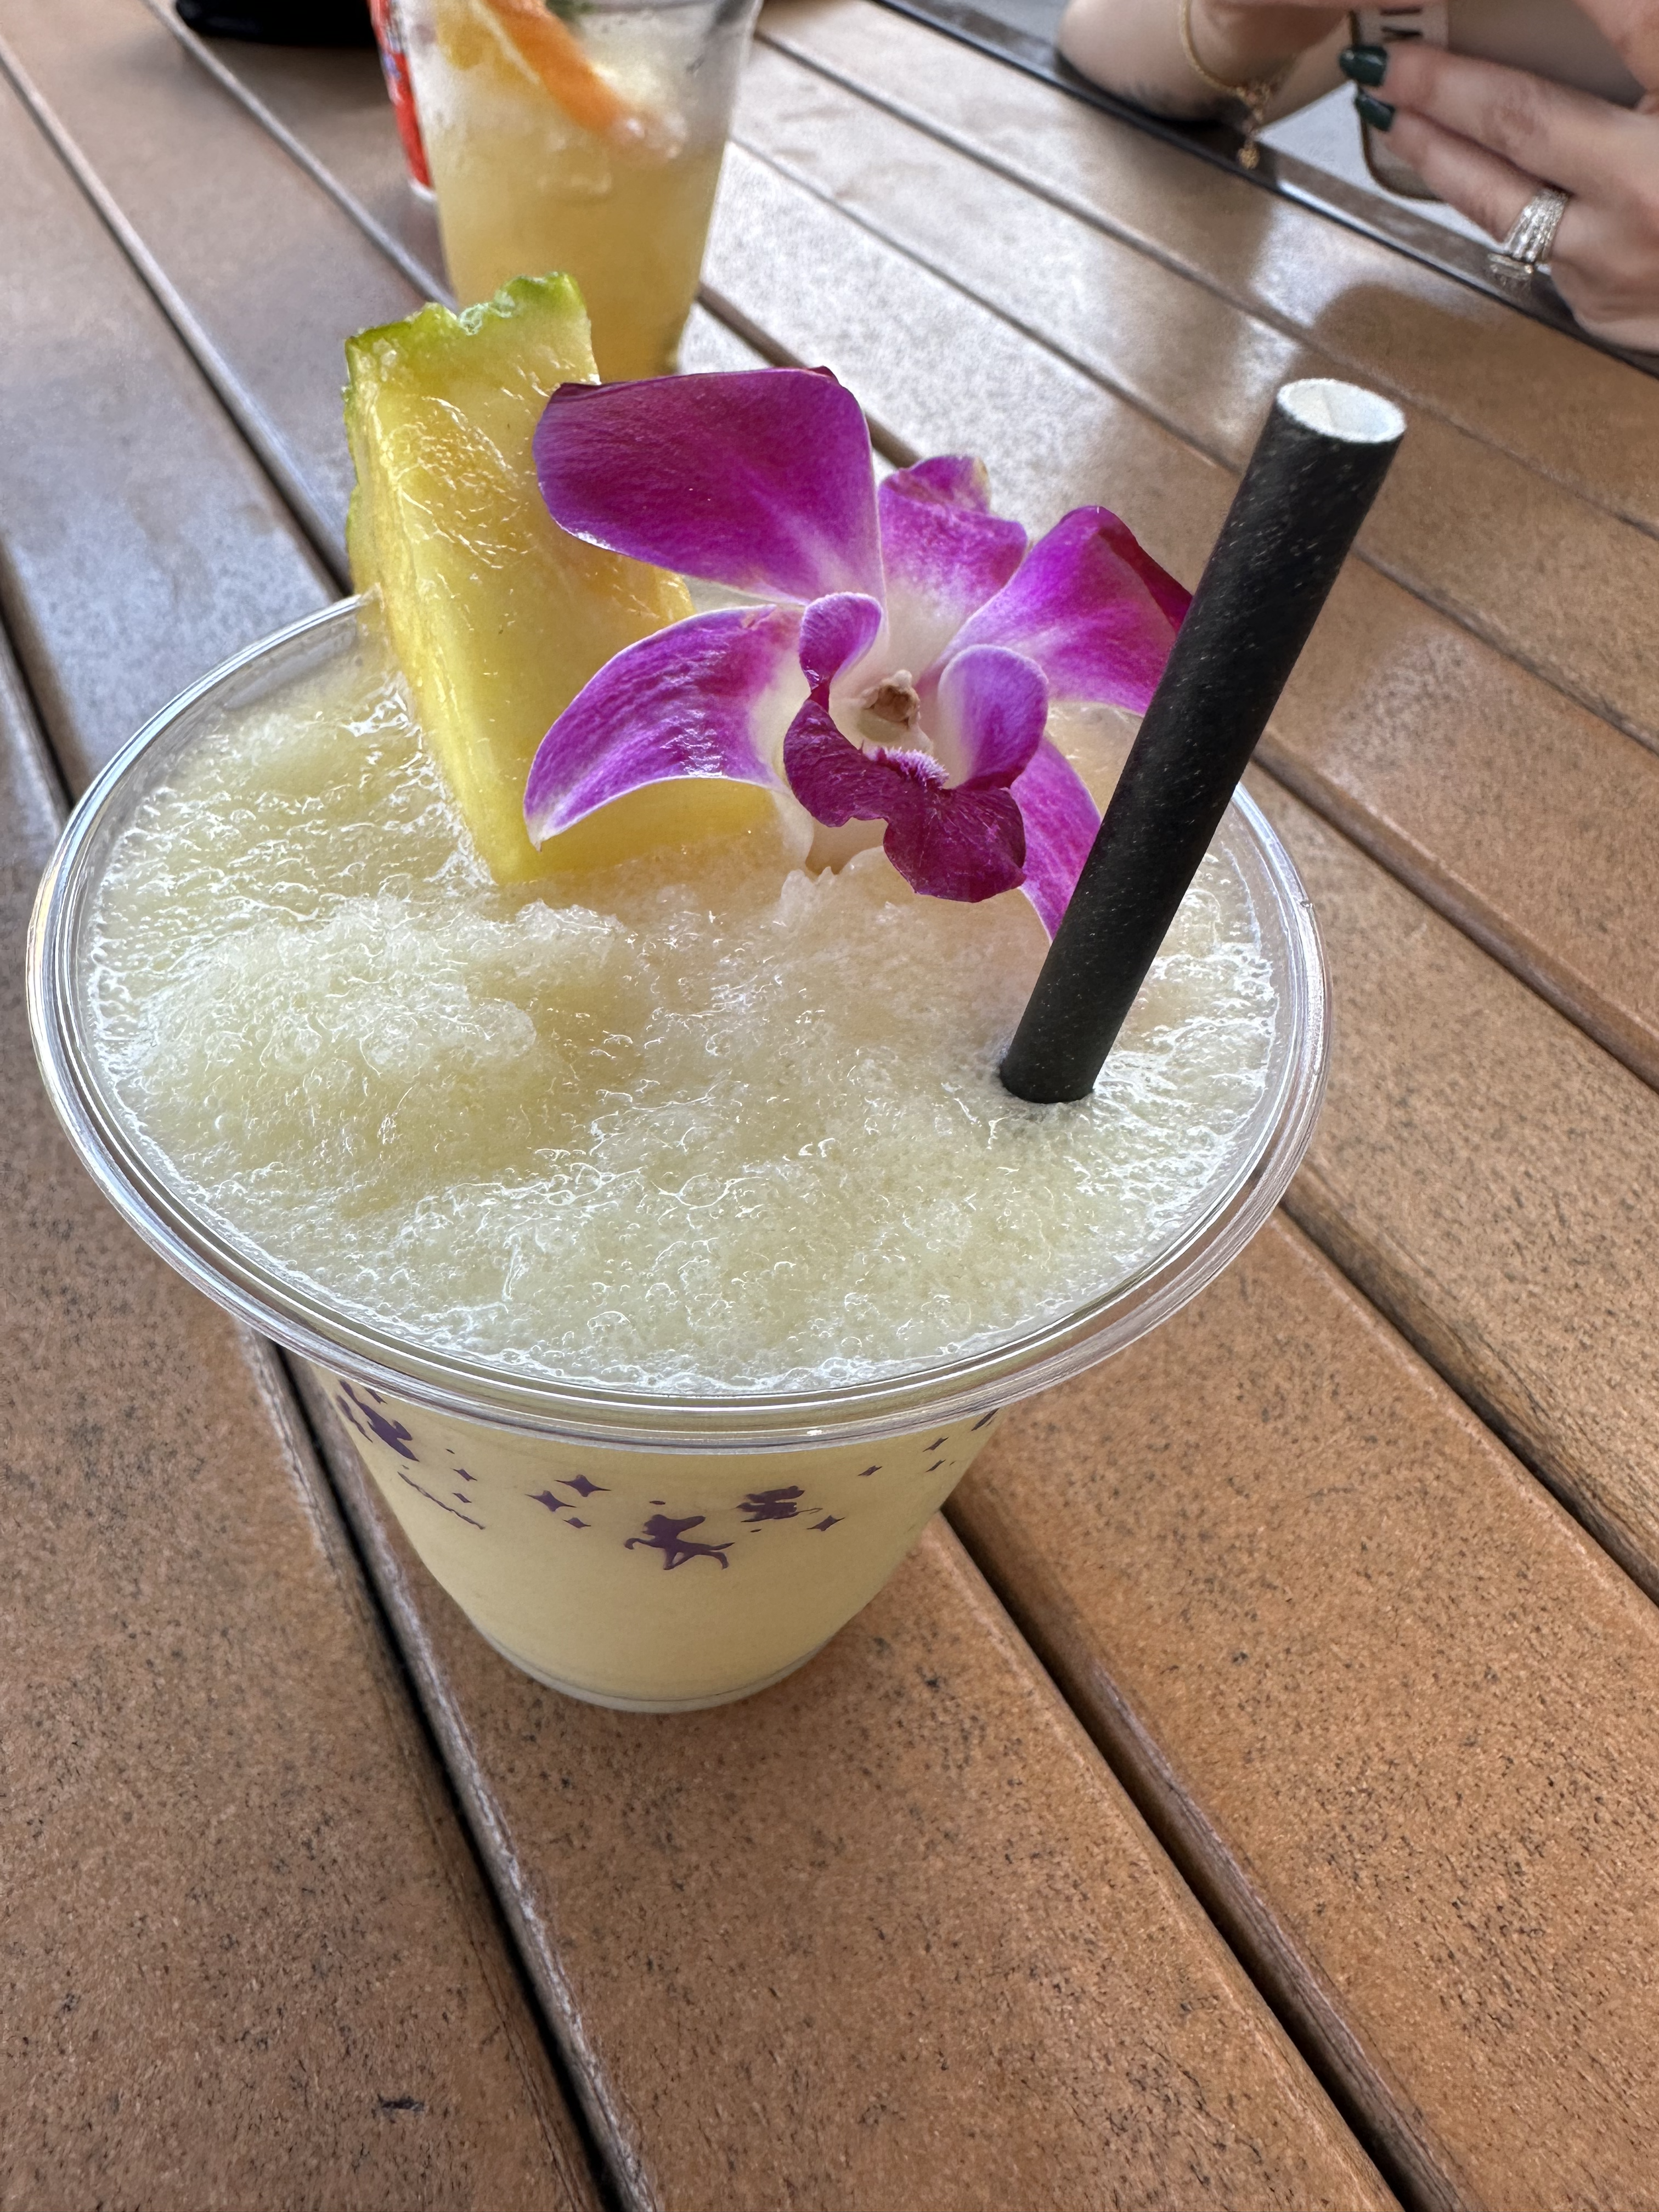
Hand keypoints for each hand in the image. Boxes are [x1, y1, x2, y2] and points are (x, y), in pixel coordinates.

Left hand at [1340, 1, 1658, 349]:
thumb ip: (1645, 44)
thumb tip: (1607, 19)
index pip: (1637, 24)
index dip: (1583, 1)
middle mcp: (1654, 191)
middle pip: (1527, 119)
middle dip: (1446, 82)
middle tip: (1389, 59)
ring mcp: (1619, 258)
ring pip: (1501, 197)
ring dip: (1435, 150)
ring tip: (1392, 110)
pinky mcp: (1599, 303)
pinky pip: (1530, 241)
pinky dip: (1492, 199)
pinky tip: (1456, 166)